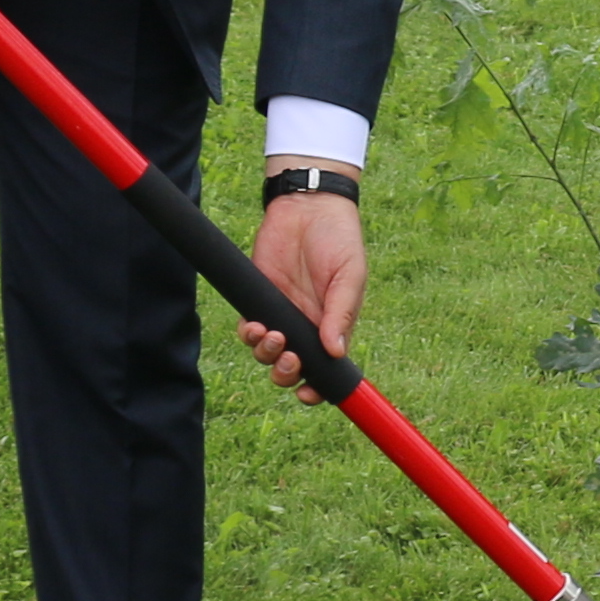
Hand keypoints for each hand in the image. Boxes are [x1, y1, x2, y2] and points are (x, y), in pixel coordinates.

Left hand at [238, 175, 367, 400]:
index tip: (308, 394)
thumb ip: (342, 312)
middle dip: (287, 374)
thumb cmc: (338, 239)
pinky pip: (249, 330)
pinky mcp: (258, 299)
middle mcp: (306, 326)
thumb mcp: (350, 275)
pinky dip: (250, 335)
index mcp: (333, 326)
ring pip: (267, 354)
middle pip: (293, 369)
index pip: (325, 369)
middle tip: (290, 359)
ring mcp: (281, 315)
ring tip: (272, 337)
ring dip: (267, 355)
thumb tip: (335, 352)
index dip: (316, 388)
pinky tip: (255, 326)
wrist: (307, 206)